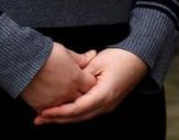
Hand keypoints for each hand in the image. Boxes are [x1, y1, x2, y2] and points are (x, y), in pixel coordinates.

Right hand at [20, 43, 95, 112]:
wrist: (22, 61)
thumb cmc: (43, 54)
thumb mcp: (65, 52)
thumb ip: (80, 58)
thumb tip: (91, 55)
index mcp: (76, 78)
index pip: (91, 84)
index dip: (90, 80)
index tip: (86, 77)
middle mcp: (68, 92)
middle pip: (81, 97)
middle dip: (81, 92)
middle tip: (75, 86)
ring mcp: (55, 101)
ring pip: (67, 106)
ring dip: (67, 101)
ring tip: (61, 93)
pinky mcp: (42, 106)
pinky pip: (51, 112)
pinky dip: (52, 108)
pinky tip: (50, 102)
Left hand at [34, 48, 148, 124]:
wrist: (139, 59)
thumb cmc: (120, 57)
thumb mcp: (97, 62)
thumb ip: (81, 76)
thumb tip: (65, 86)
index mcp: (104, 95)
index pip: (77, 108)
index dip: (59, 112)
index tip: (44, 112)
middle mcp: (106, 105)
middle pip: (78, 117)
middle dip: (57, 119)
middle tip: (38, 119)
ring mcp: (107, 106)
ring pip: (82, 117)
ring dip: (63, 118)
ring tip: (46, 117)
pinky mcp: (106, 104)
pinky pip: (87, 112)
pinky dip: (73, 113)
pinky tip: (62, 112)